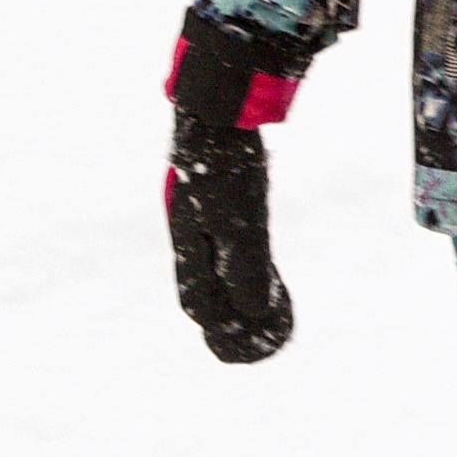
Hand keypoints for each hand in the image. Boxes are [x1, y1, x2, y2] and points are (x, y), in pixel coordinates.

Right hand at [164, 24, 296, 363]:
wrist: (219, 109)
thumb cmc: (224, 164)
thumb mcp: (239, 219)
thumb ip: (244, 267)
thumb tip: (251, 315)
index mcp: (188, 242)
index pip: (194, 301)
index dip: (216, 328)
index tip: (241, 347)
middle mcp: (191, 233)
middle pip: (205, 289)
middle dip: (229, 318)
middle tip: (261, 335)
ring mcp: (203, 217)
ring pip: (217, 269)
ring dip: (239, 294)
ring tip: (268, 310)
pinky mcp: (220, 201)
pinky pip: (230, 248)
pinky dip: (245, 268)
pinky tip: (264, 268)